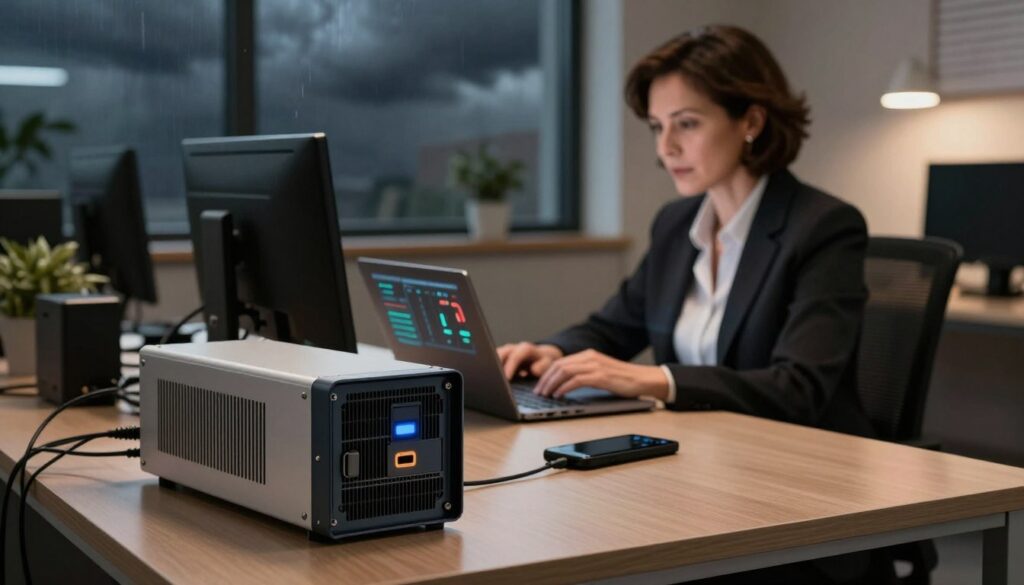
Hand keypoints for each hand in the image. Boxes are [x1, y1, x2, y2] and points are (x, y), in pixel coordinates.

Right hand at [496, 342, 563, 379]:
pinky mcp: (501, 357)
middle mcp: (514, 348)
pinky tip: (494, 378)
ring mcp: (505, 352)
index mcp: (525, 349)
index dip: (510, 367)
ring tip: (493, 380)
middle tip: (496, 380)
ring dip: (493, 367)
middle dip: (497, 366)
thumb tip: (533, 370)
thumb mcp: (548, 364)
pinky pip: (493, 360)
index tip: (506, 379)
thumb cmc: (545, 362)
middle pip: (501, 354)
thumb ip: (543, 367)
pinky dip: (492, 368)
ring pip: (494, 356)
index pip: (515, 357)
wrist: (542, 357)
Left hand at [532, 349, 668, 399]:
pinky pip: (576, 380)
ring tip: (545, 394)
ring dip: (552, 384)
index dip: (547, 374)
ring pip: (565, 371)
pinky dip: (564, 387)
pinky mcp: (601, 376)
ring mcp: (595, 366)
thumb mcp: (600, 373)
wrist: (644, 379)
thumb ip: (585, 374)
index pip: (561, 362)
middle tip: (538, 392)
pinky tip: (559, 395)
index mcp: (588, 355)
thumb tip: (565, 384)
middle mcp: (590, 357)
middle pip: (559, 366)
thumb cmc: (623, 379)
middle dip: (545, 379)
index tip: (540, 385)